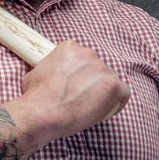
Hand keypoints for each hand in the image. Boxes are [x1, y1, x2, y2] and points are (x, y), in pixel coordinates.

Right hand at [16, 40, 130, 147]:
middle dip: (91, 82)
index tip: (75, 85)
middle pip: (96, 67)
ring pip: (109, 79)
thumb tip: (48, 75)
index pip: (82, 58)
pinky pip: (123, 92)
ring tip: (89, 106)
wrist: (43, 112)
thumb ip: (49, 69)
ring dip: (103, 92)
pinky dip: (117, 102)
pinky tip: (105, 110)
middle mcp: (88, 53)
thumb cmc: (36, 96)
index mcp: (69, 47)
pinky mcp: (113, 85)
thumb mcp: (35, 72)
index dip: (79, 74)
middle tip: (82, 97)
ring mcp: (102, 68)